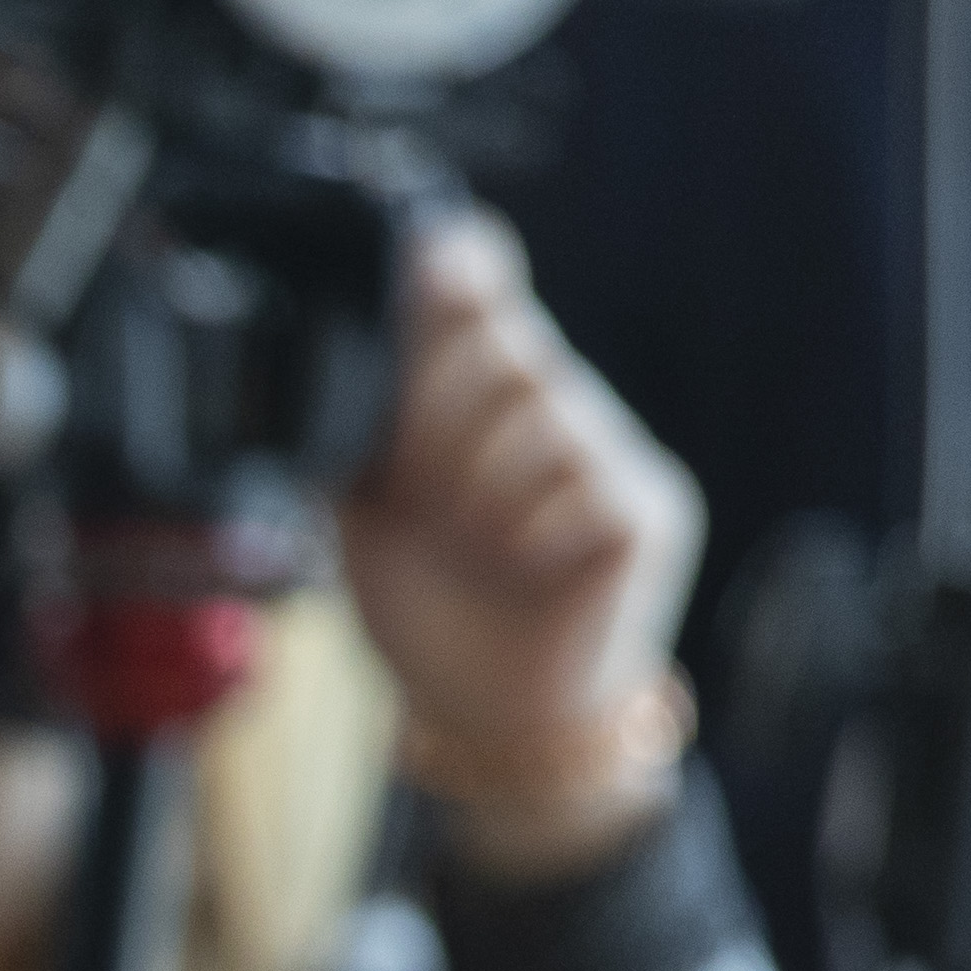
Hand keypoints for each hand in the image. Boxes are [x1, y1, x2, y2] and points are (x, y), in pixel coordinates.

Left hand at [333, 212, 705, 877]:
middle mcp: (557, 409)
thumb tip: (322, 363)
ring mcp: (612, 455)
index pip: (485, 298)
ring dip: (480, 488)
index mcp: (485, 400)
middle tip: (419, 496)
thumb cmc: (432, 608)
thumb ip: (355, 435)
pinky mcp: (648, 511)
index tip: (440, 255)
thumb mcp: (364, 513)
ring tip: (473, 547)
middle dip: (437, 418)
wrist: (483, 716)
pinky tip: (528, 569)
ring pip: (542, 412)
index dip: (464, 268)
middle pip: (502, 345)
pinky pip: (584, 486)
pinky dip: (535, 534)